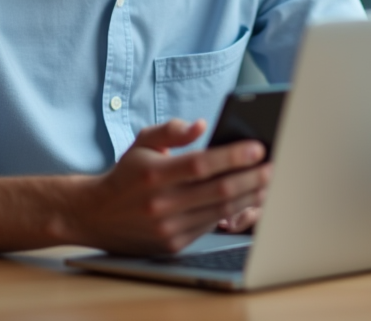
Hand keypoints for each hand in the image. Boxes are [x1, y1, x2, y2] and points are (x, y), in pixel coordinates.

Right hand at [64, 118, 270, 254]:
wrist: (96, 215)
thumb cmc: (126, 175)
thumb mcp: (142, 144)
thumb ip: (171, 131)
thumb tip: (201, 125)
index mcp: (154, 174)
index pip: (201, 164)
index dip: (233, 156)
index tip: (258, 148)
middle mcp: (161, 203)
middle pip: (218, 191)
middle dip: (252, 178)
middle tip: (274, 166)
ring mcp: (168, 227)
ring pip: (220, 211)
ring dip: (250, 197)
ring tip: (268, 183)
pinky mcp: (174, 244)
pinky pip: (211, 226)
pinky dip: (234, 213)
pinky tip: (248, 200)